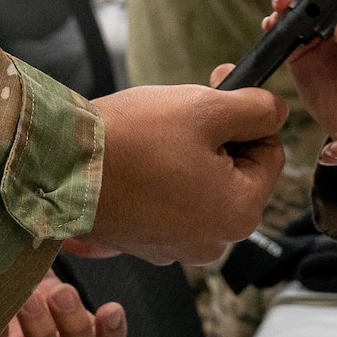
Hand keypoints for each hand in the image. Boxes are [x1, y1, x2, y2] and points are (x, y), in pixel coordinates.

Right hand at [72, 84, 286, 263]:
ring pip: (203, 185)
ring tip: (156, 134)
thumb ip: (257, 109)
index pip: (270, 152)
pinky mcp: (145, 243)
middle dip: (218, 136)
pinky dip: (162, 176)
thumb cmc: (135, 138)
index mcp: (239, 213)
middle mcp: (213, 242)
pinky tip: (138, 156)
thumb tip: (276, 112)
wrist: (60, 167)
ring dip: (189, 154)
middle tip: (185, 109)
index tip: (218, 89)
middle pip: (237, 172)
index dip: (248, 117)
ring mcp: (176, 247)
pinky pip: (171, 202)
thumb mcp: (208, 109)